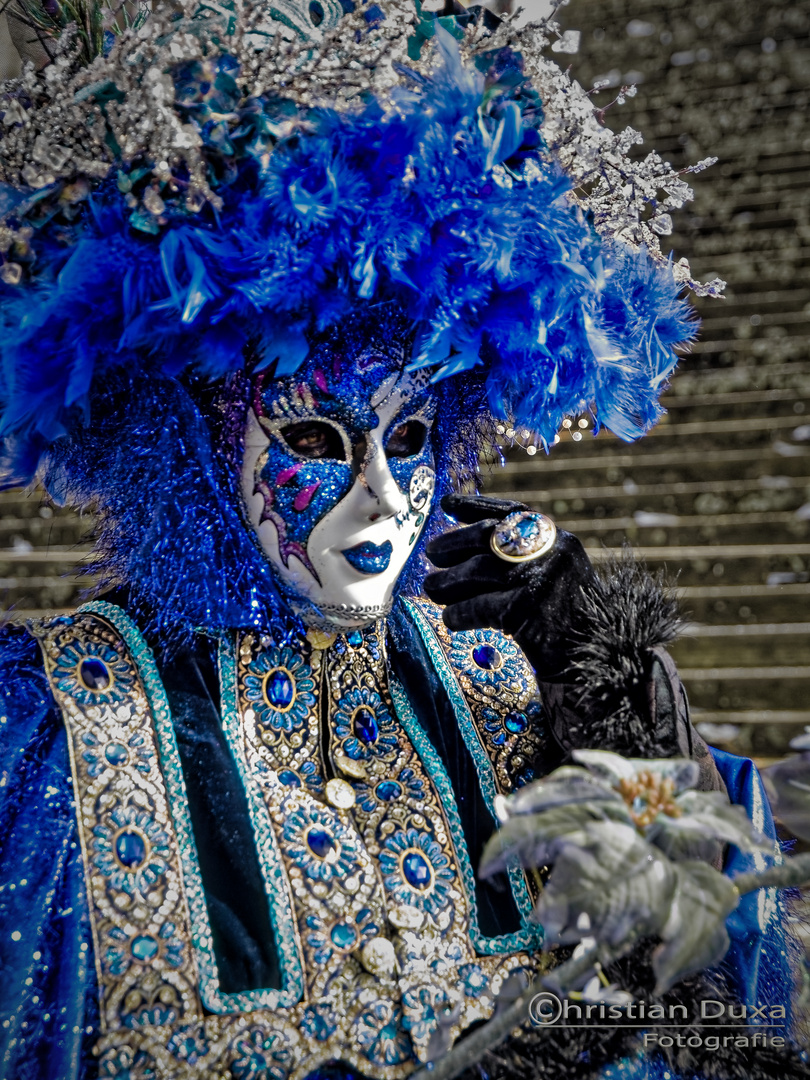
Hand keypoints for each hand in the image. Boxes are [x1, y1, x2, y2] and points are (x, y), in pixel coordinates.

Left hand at [423, 493, 596, 679]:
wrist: (597, 655)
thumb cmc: (566, 617)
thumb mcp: (554, 574)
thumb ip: (522, 556)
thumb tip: (464, 542)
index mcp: (557, 539)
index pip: (511, 512)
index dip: (475, 506)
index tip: (447, 503)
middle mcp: (550, 552)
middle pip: (488, 535)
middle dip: (453, 542)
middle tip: (430, 552)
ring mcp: (540, 579)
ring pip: (478, 570)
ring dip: (447, 581)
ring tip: (432, 589)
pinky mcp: (528, 610)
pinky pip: (479, 606)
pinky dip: (459, 612)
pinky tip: (450, 619)